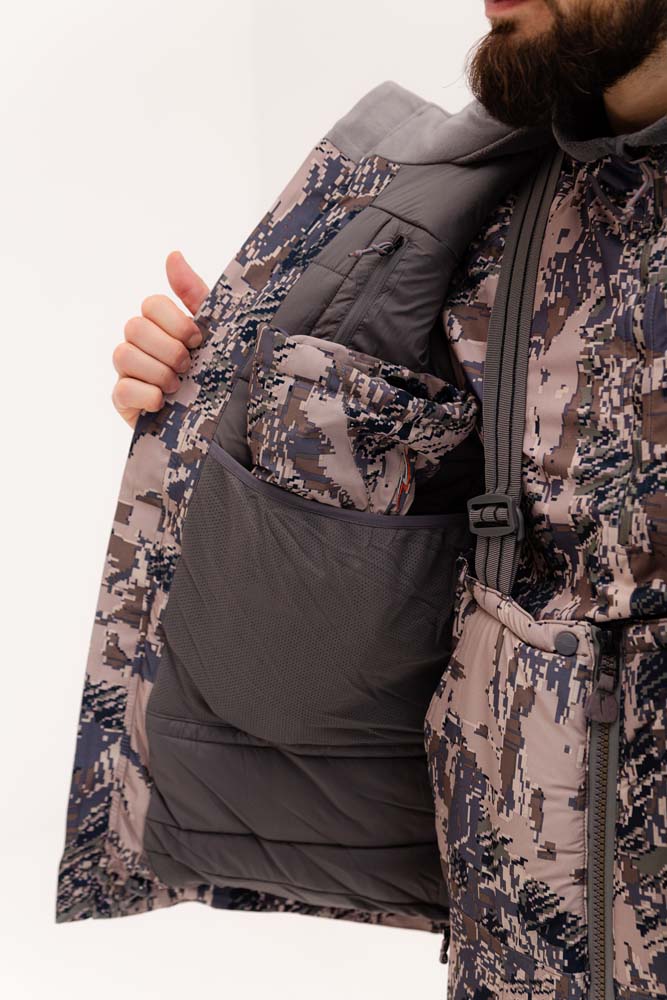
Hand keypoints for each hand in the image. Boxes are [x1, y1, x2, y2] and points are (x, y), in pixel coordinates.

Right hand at [112, 250, 209, 427]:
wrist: (220, 420)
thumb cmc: (215, 370)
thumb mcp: (214, 330)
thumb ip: (193, 293)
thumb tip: (173, 254)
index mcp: (161, 324)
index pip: (151, 305)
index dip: (175, 321)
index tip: (198, 339)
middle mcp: (139, 344)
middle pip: (135, 327)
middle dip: (167, 348)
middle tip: (189, 365)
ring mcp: (128, 371)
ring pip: (124, 355)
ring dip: (159, 372)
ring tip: (179, 386)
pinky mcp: (124, 401)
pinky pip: (122, 389)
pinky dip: (147, 395)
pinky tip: (164, 402)